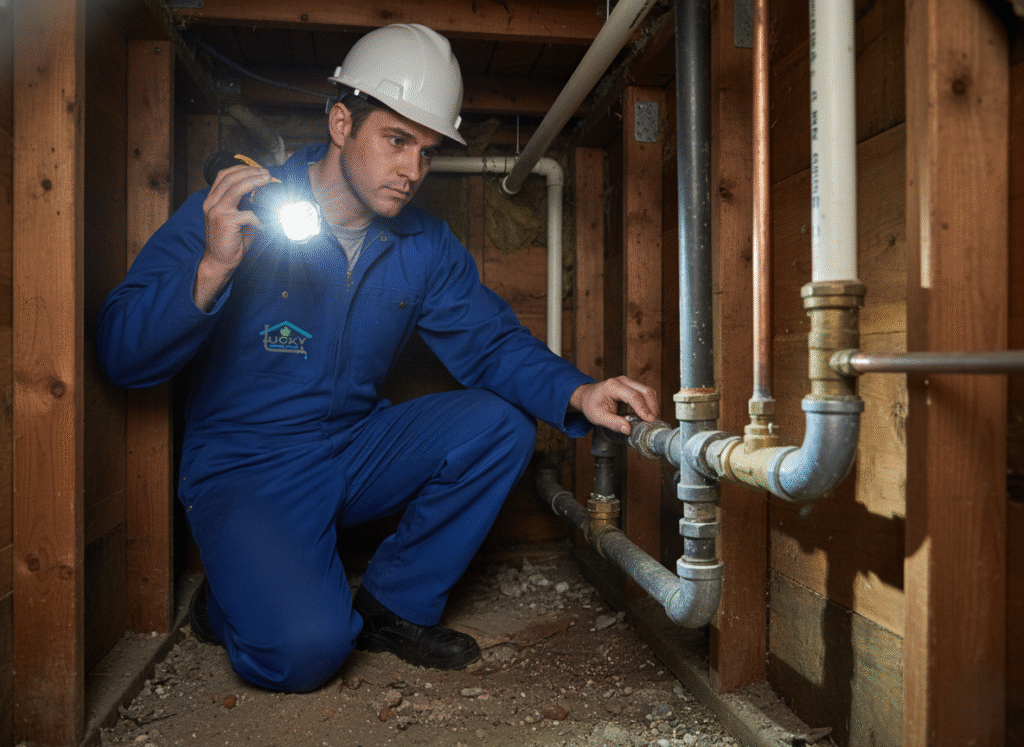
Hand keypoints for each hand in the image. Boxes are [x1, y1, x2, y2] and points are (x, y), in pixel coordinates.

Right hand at [193, 165, 275, 310]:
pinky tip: (265, 224)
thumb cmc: (230, 241)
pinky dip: (259, 217)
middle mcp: (211, 203)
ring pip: (236, 188)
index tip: (257, 169)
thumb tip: (262, 195)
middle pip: (231, 178)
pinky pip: (248, 214)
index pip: (224, 176)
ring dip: (254, 182)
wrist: (219, 261)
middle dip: (250, 172)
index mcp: (212, 200)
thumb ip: (244, 206)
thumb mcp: (235, 219)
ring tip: (267, 181)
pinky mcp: (225, 221)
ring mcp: (216, 211)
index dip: (241, 169)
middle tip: (266, 173)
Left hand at [570, 376, 659, 434]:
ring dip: (653, 406)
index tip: (649, 420)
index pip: (633, 396)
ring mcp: (629, 382)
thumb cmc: (591, 405)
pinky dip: (650, 404)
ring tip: (652, 421)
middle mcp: (623, 381)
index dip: (643, 409)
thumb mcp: (598, 417)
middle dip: (652, 407)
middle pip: (645, 391)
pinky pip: (646, 394)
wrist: (587, 396)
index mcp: (612, 386)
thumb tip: (628, 430)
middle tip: (654, 423)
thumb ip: (613, 423)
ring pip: (648, 391)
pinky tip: (648, 416)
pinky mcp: (632, 386)